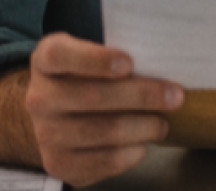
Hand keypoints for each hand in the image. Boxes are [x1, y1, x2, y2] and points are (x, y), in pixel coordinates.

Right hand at [0, 33, 181, 186]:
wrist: (59, 117)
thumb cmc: (89, 77)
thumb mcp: (95, 54)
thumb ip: (121, 51)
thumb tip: (166, 60)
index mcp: (46, 60)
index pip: (59, 55)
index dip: (94, 60)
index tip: (129, 63)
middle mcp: (39, 98)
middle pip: (92, 96)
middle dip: (142, 96)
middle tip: (175, 95)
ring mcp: (45, 134)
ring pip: (104, 130)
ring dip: (144, 126)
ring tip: (163, 122)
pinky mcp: (59, 164)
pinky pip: (105, 160)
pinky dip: (133, 151)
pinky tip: (143, 142)